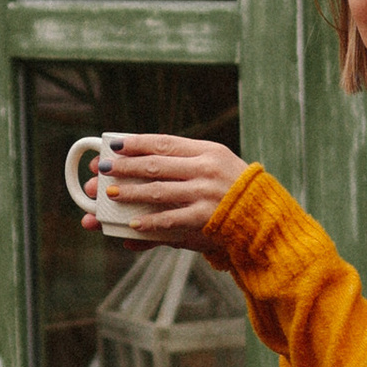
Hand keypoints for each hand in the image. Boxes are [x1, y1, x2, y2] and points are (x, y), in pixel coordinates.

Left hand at [84, 132, 247, 241]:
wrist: (263, 215)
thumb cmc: (233, 190)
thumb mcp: (215, 166)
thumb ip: (183, 165)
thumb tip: (146, 162)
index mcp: (206, 151)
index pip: (164, 142)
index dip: (137, 143)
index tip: (115, 144)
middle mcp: (205, 169)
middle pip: (156, 165)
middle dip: (125, 167)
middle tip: (103, 168)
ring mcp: (205, 193)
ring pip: (158, 191)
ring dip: (130, 192)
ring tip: (109, 193)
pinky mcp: (205, 217)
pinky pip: (171, 220)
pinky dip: (150, 222)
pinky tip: (132, 224)